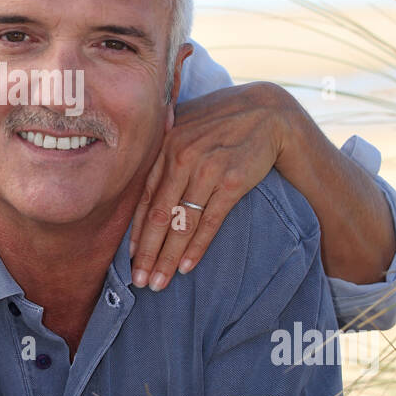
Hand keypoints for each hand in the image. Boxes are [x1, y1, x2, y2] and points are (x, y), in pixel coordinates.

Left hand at [130, 82, 288, 290]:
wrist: (267, 112)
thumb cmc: (221, 122)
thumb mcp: (186, 128)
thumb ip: (163, 152)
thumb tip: (139, 183)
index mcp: (166, 147)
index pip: (144, 199)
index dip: (136, 232)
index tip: (128, 259)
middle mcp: (182, 158)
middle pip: (158, 215)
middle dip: (147, 253)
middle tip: (139, 281)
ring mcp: (207, 170)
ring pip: (181, 223)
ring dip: (168, 257)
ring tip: (159, 283)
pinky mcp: (233, 182)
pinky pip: (209, 222)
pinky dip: (196, 247)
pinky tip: (186, 267)